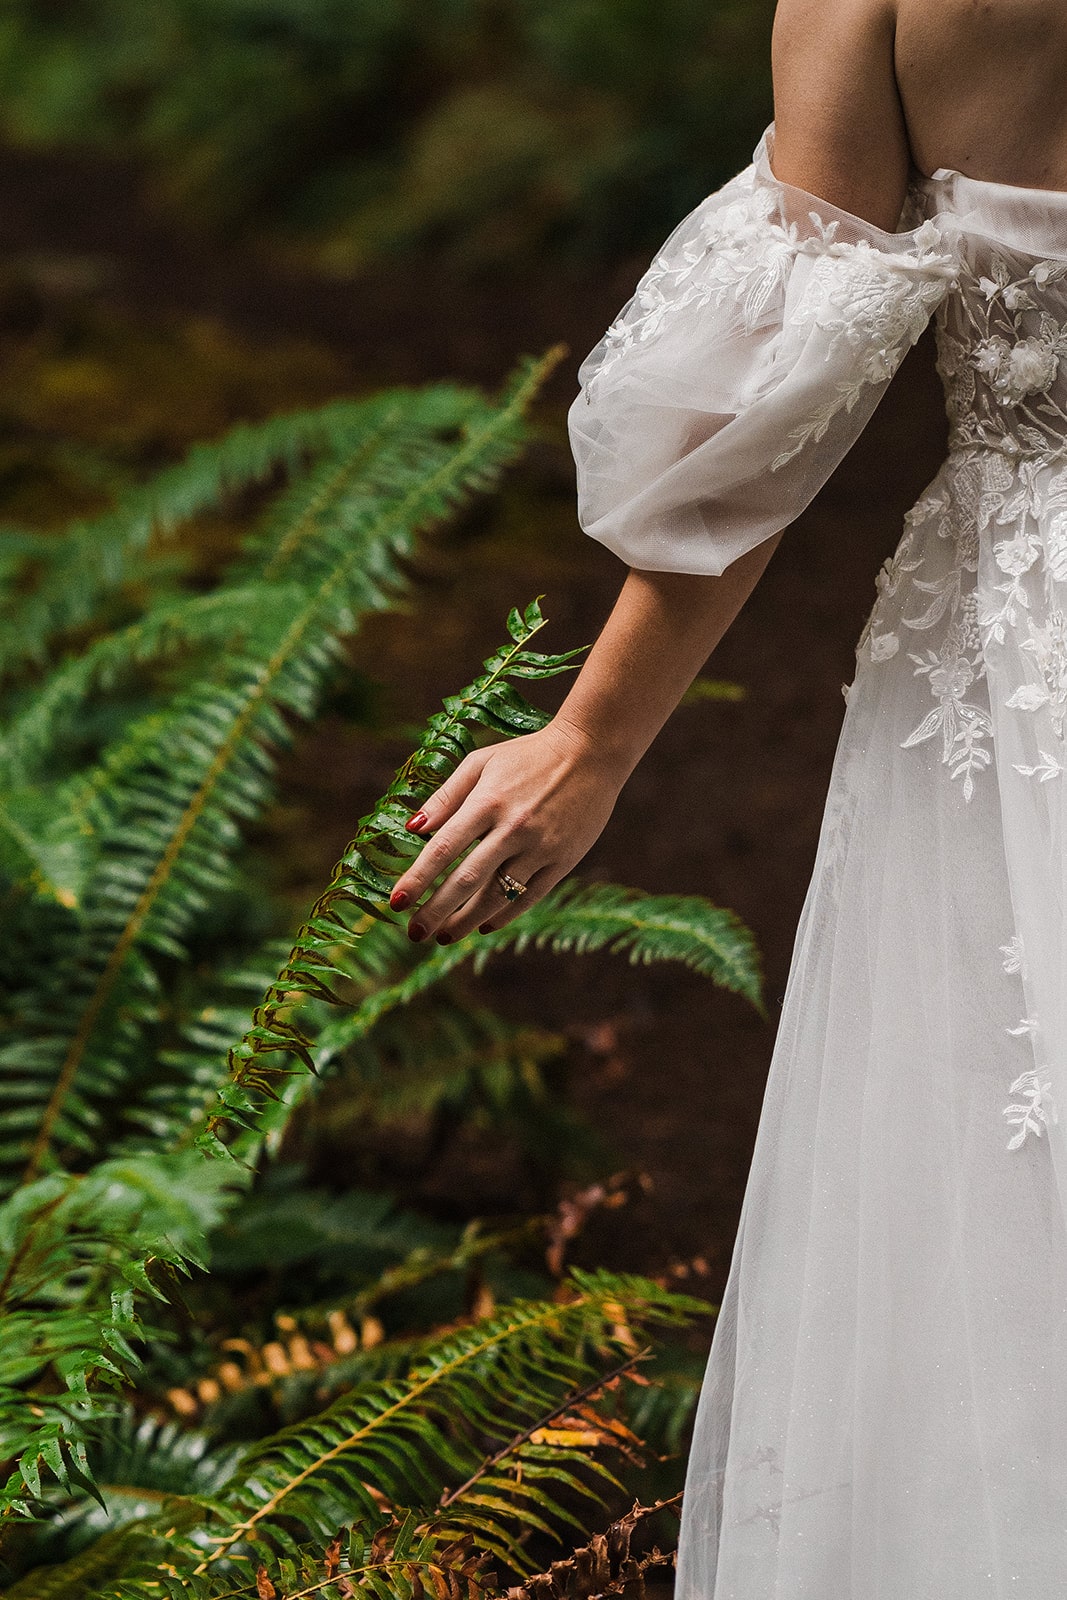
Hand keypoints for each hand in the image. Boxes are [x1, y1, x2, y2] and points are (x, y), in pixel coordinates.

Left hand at [388, 718, 624, 944]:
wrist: (591, 752)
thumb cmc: (529, 756)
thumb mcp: (482, 762)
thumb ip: (446, 795)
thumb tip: (413, 828)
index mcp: (488, 801)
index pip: (444, 848)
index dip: (418, 878)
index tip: (396, 902)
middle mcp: (513, 828)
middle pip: (467, 880)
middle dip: (436, 911)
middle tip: (414, 933)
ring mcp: (541, 847)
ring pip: (497, 895)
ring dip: (466, 920)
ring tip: (444, 937)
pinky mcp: (563, 861)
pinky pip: (529, 897)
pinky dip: (504, 915)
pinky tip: (483, 925)